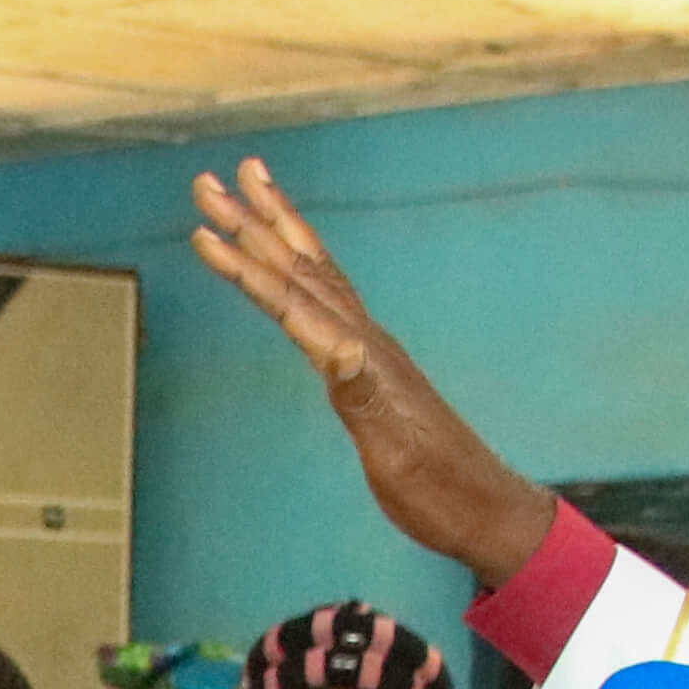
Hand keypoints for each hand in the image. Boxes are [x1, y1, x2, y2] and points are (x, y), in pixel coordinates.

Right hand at [187, 161, 557, 583]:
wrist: (483, 507)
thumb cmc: (437, 490)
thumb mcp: (396, 453)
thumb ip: (365, 397)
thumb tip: (340, 346)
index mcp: (361, 357)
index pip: (292, 302)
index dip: (246, 267)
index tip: (205, 232)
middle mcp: (364, 340)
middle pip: (299, 268)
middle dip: (253, 221)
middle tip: (209, 181)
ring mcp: (369, 348)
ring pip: (314, 274)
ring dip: (276, 230)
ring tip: (248, 190)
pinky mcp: (371, 363)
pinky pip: (327, 299)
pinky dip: (299, 271)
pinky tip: (287, 264)